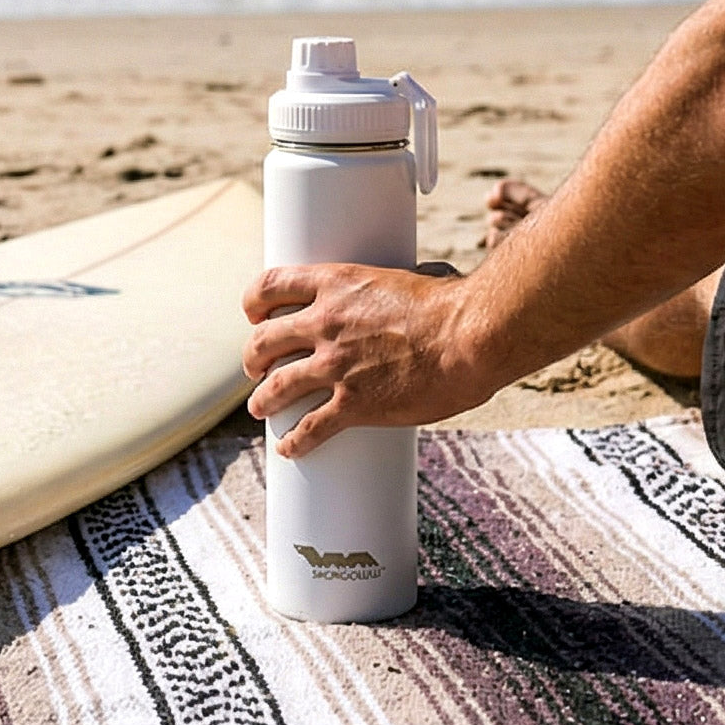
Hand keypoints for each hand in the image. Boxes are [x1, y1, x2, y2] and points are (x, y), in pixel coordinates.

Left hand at [241, 262, 483, 458]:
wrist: (471, 337)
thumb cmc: (455, 305)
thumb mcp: (417, 278)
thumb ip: (409, 283)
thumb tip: (431, 277)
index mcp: (338, 284)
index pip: (272, 285)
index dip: (254, 301)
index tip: (254, 313)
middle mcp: (326, 322)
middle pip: (264, 340)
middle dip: (253, 357)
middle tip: (256, 367)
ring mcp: (335, 365)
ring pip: (276, 386)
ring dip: (262, 400)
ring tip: (260, 407)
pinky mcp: (353, 404)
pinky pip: (309, 428)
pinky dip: (295, 441)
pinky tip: (291, 448)